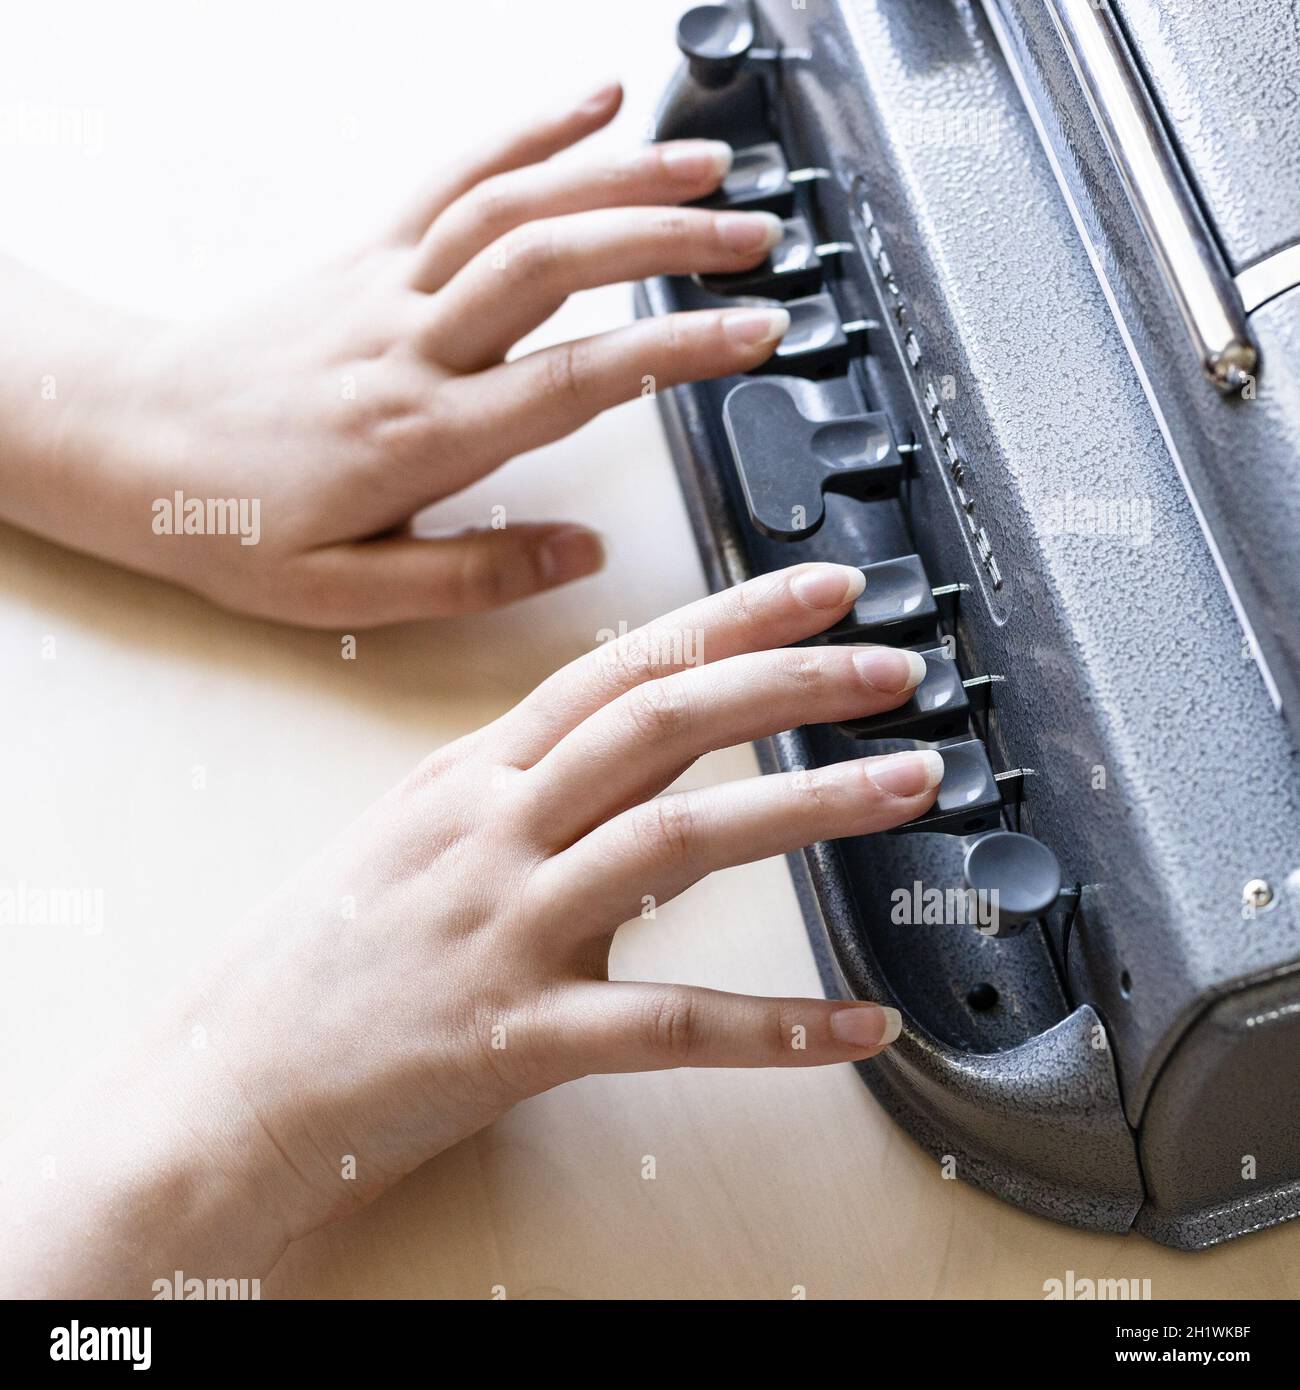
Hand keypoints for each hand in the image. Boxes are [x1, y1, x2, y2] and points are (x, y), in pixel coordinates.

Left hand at [0, 82, 791, 625]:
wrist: (129, 443)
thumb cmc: (232, 522)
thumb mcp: (349, 593)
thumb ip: (475, 576)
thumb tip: (581, 555)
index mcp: (424, 435)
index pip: (578, 379)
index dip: (678, 350)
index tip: (755, 334)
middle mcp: (413, 344)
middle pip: (558, 262)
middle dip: (670, 239)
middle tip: (758, 237)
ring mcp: (387, 284)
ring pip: (515, 204)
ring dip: (618, 173)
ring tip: (707, 163)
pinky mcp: (364, 253)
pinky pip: (452, 176)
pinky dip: (526, 131)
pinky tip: (587, 105)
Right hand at [0, 564, 939, 1295]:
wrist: (229, 1081)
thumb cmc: (325, 955)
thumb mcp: (420, 834)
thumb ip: (531, 791)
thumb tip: (641, 763)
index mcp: (474, 772)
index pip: (620, 664)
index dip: (731, 618)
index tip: (821, 589)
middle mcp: (494, 829)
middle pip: (661, 721)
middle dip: (789, 679)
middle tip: (893, 664)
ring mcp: (505, 926)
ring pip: (679, 840)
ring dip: (809, 806)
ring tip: (907, 783)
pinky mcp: (515, 1034)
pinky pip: (665, 1023)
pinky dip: (774, 1024)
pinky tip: (857, 1024)